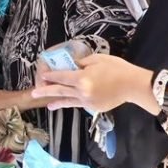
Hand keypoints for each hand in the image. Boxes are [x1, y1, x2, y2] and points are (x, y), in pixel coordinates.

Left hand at [33, 54, 155, 114]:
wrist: (133, 85)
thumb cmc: (117, 68)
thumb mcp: (97, 59)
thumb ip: (82, 63)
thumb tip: (73, 67)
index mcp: (82, 78)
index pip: (61, 77)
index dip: (51, 76)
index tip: (42, 76)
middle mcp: (82, 92)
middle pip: (60, 91)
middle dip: (46, 92)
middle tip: (34, 93)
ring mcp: (88, 102)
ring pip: (68, 101)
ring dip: (57, 102)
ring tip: (48, 105)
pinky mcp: (94, 108)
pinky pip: (80, 104)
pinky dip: (73, 102)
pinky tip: (68, 102)